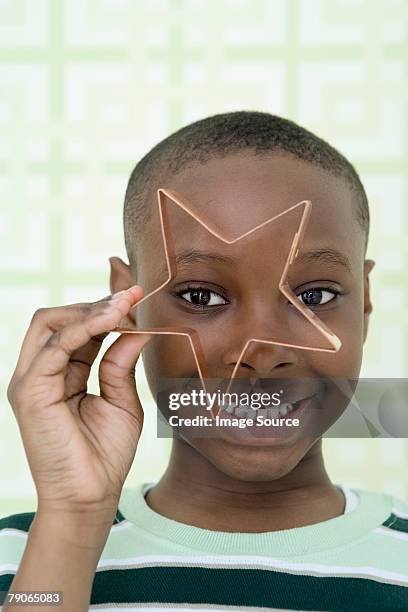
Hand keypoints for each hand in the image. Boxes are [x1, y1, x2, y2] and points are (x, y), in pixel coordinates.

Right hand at [7, 286, 150, 516]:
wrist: (92, 497)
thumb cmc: (105, 454)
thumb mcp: (121, 399)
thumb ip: (121, 362)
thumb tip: (138, 327)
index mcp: (62, 374)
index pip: (78, 328)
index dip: (105, 309)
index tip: (135, 294)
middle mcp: (41, 372)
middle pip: (57, 318)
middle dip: (95, 303)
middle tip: (131, 297)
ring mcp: (31, 380)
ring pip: (50, 323)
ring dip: (90, 310)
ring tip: (124, 305)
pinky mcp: (30, 391)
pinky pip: (54, 346)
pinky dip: (83, 327)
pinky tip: (112, 319)